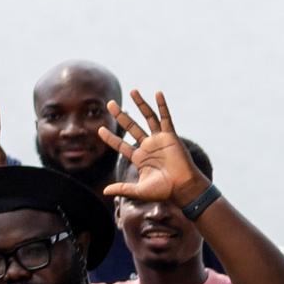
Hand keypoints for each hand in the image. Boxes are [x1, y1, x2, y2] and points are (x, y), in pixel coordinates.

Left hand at [95, 91, 204, 209]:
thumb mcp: (139, 190)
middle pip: (131, 127)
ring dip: (140, 104)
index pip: (121, 145)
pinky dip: (162, 105)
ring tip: (132, 91)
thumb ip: (122, 188)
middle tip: (110, 104)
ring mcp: (159, 140)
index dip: (111, 138)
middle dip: (121, 115)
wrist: (183, 189)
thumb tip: (104, 192)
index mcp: (140, 158)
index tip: (100, 129)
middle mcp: (148, 146)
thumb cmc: (164, 191)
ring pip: (148, 118)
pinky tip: (158, 93)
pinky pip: (166, 118)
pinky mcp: (171, 136)